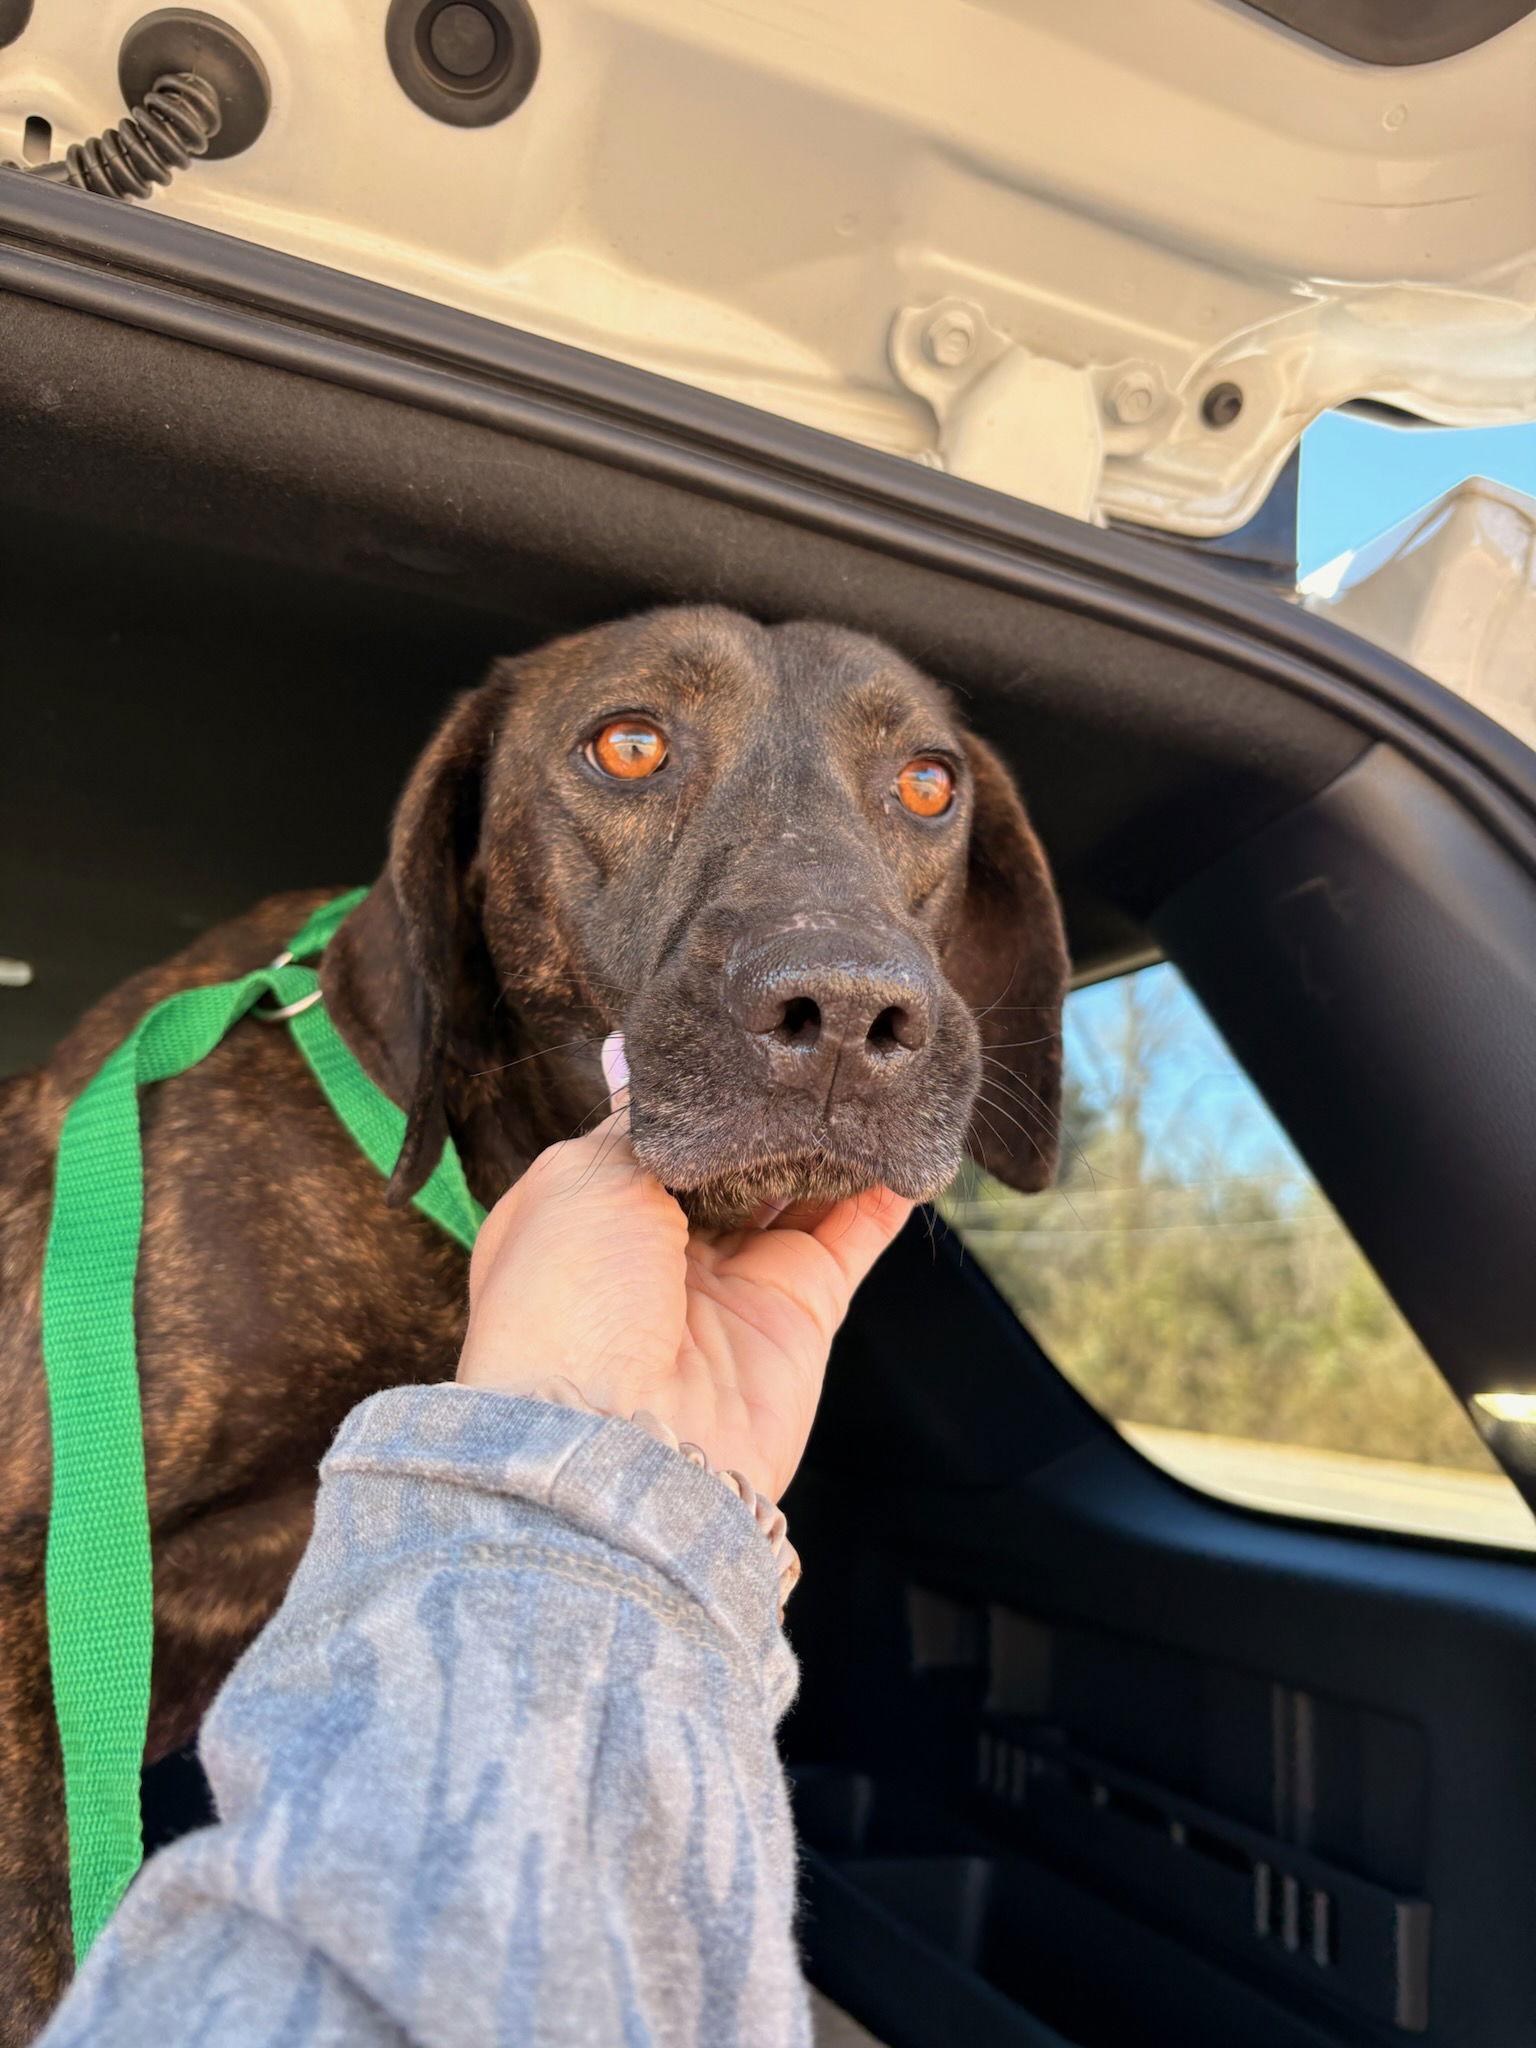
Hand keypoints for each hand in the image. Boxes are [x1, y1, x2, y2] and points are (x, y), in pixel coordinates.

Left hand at [456, 1040, 911, 1499]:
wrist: (613, 1439)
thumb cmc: (567, 1302)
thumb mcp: (580, 1177)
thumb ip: (640, 1122)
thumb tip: (672, 1084)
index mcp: (591, 1211)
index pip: (655, 1129)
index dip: (696, 1090)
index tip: (742, 1032)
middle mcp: (661, 1244)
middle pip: (734, 1156)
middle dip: (768, 1108)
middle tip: (813, 1044)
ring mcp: (735, 1280)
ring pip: (800, 1187)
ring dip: (830, 1136)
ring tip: (863, 1072)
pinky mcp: (801, 1313)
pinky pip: (855, 1235)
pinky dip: (885, 1191)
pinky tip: (907, 1138)